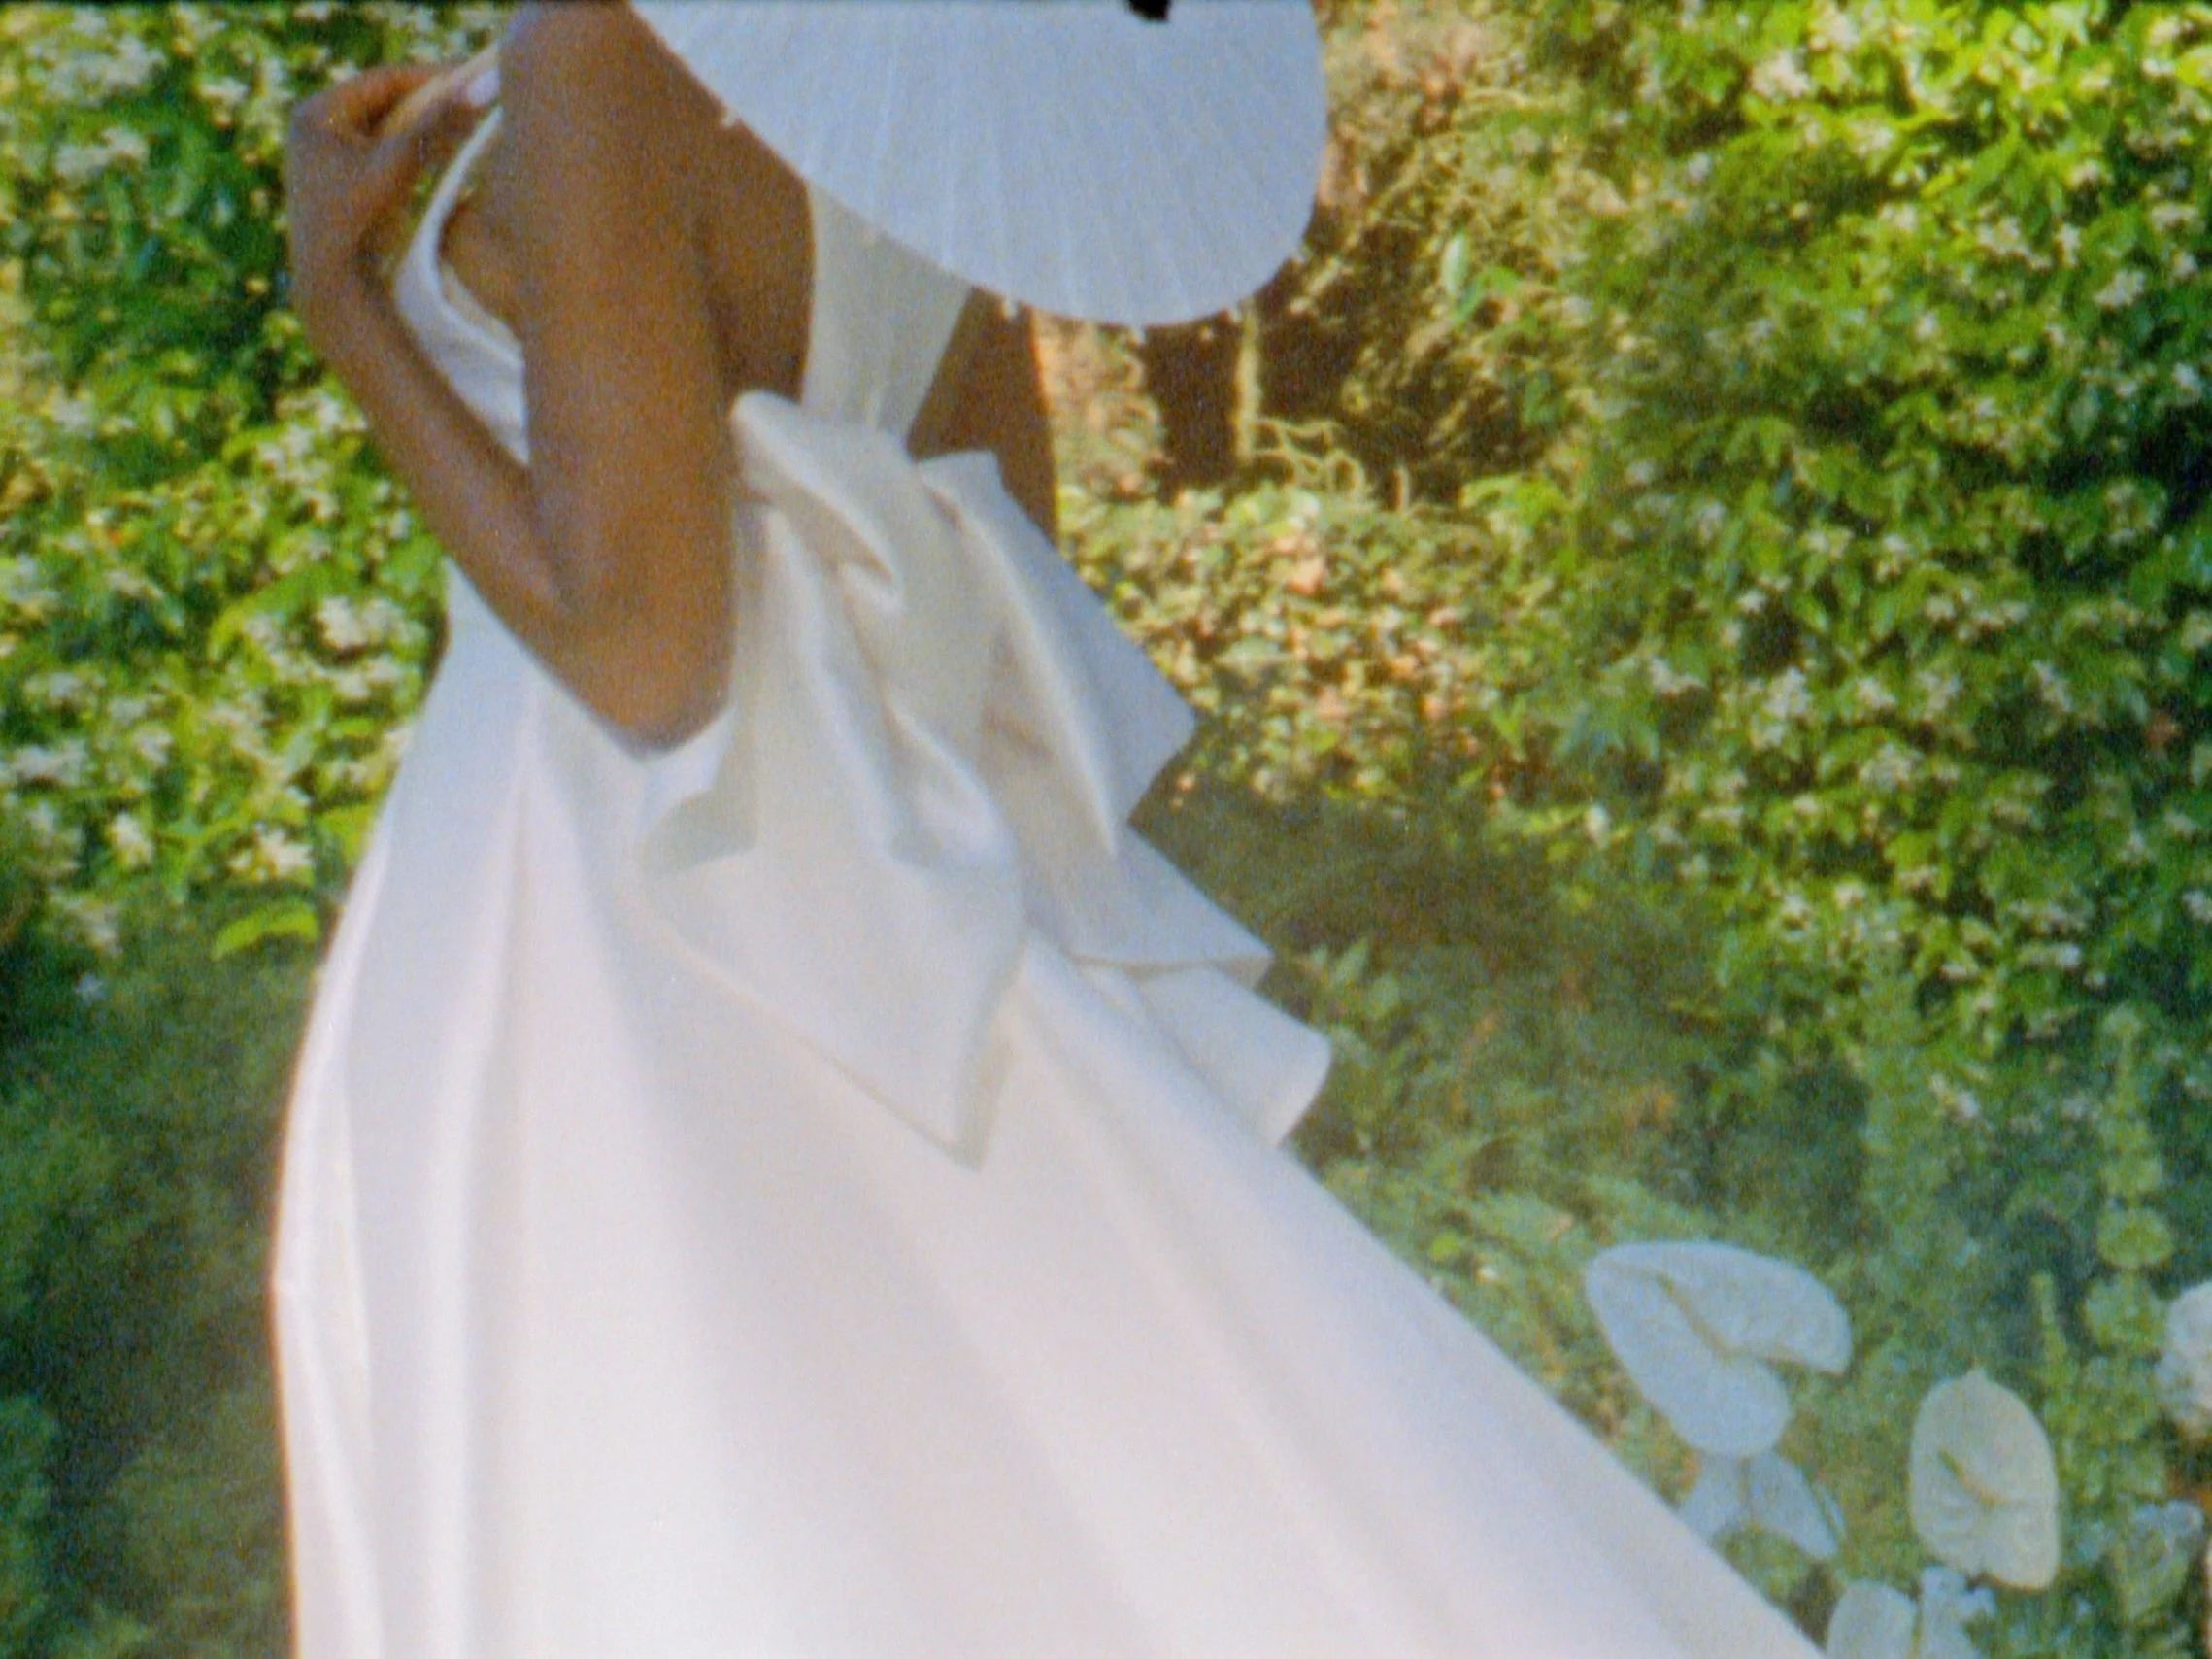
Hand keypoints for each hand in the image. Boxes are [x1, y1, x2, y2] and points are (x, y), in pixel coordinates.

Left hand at [284, 62, 485, 343]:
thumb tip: (483, 84)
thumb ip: (439, 124)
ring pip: (388, 128)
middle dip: (432, 103)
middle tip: (475, 101)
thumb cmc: (359, 222)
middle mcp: (314, 128)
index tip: (472, 79)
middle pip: (386, 103)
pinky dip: (414, 150)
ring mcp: (325, 156)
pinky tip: (445, 154)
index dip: (431, 78)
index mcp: (315, 113)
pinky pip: (385, 152)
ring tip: (467, 125)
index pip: (384, 81)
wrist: (334, 285)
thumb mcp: (401, 165)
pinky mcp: (340, 181)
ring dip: (426, 127)